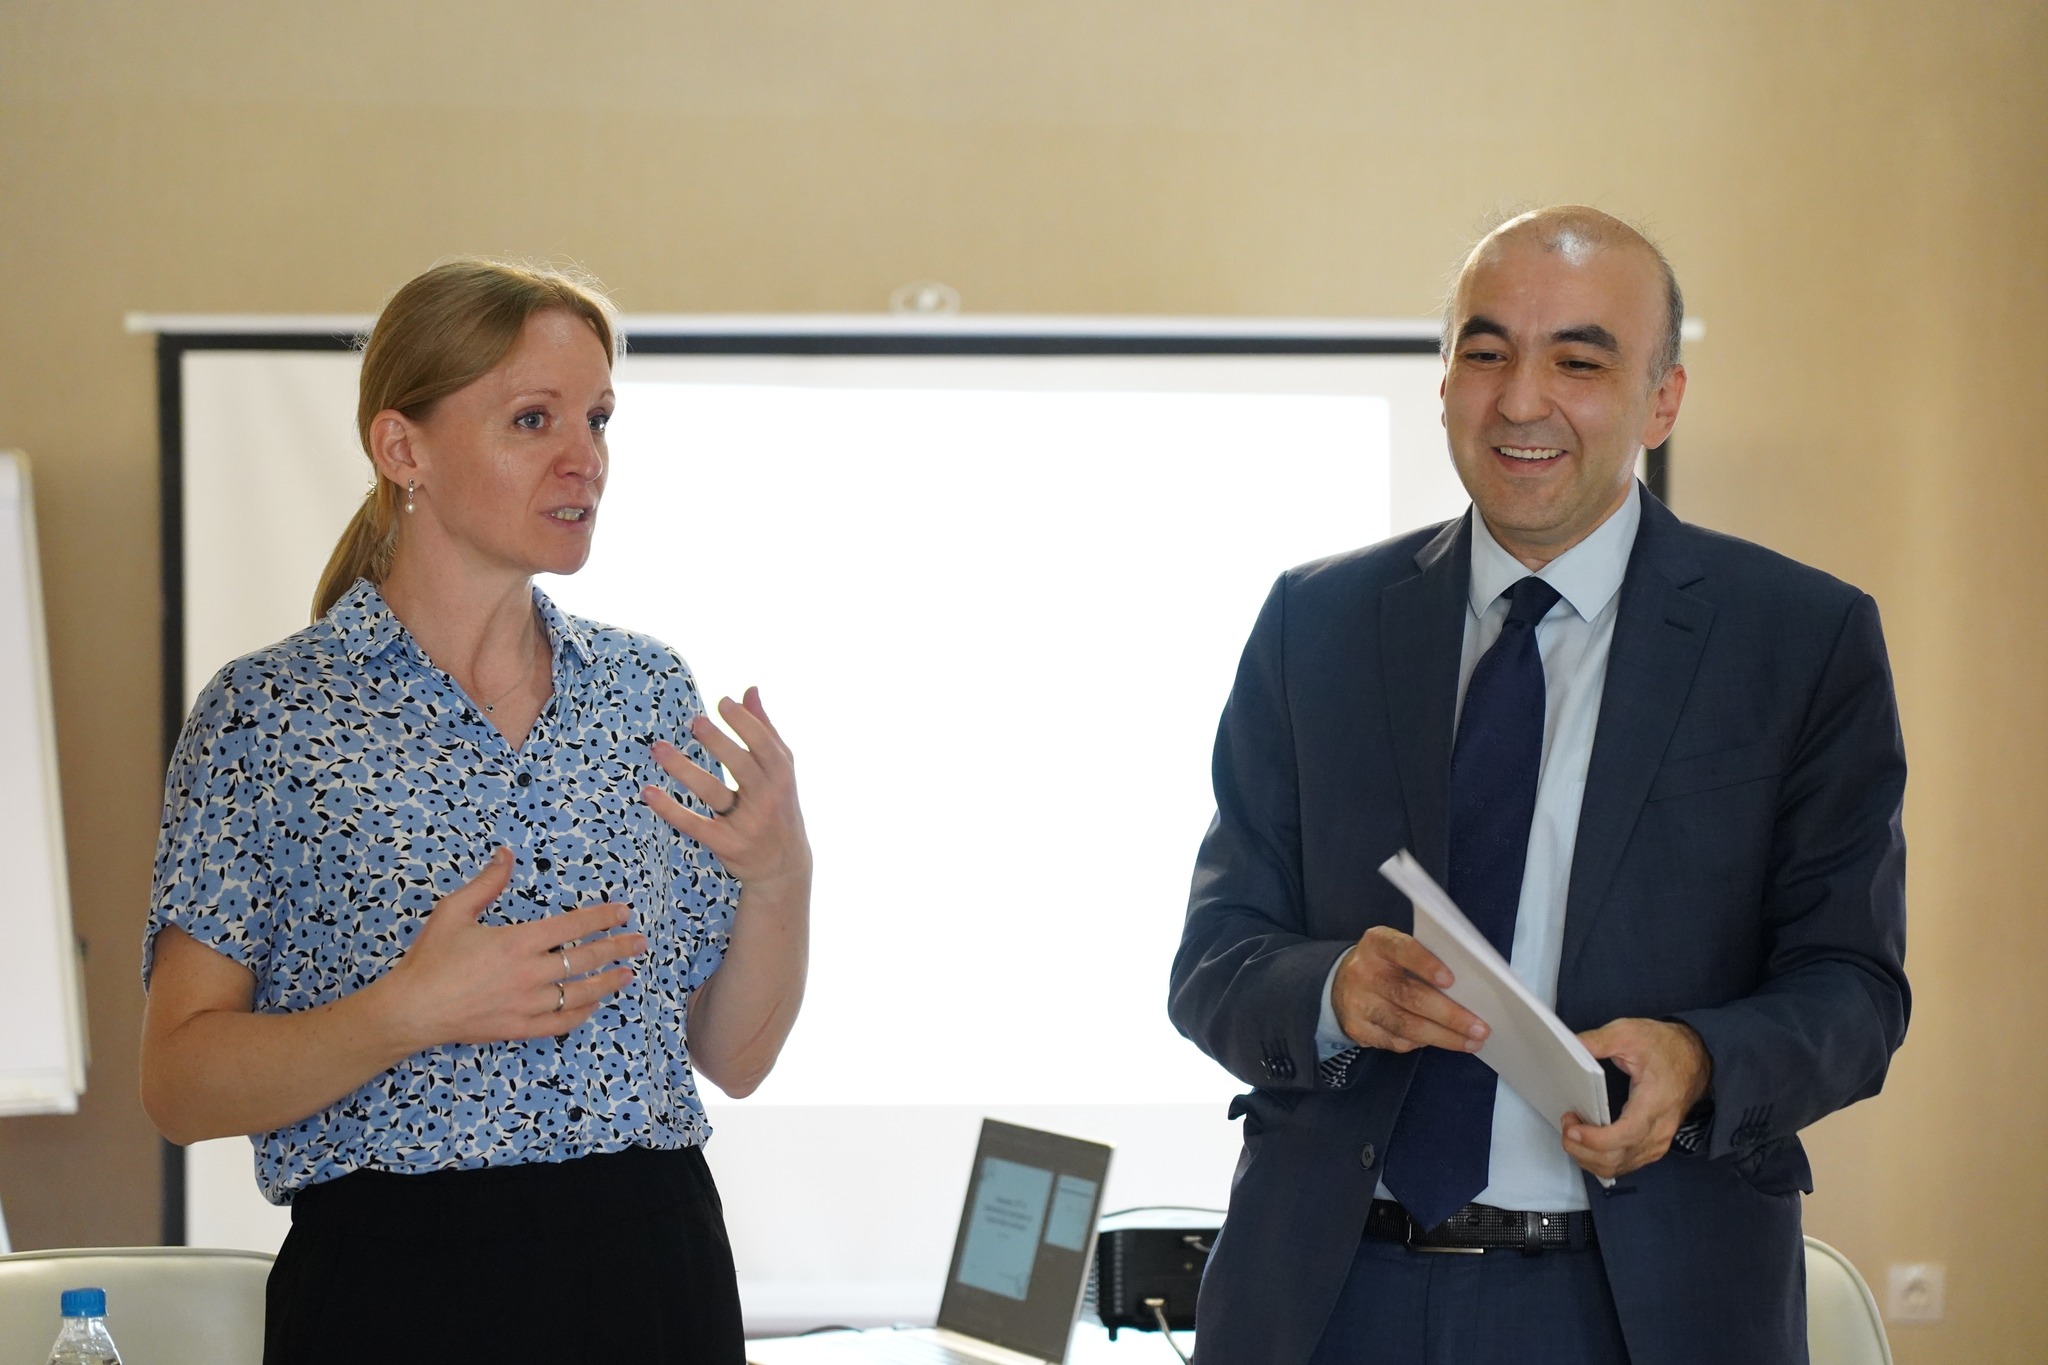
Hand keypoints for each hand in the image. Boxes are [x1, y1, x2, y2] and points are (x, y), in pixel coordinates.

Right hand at [382, 847, 645, 1047]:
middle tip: (640, 941)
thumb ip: (486, 884)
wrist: (412, 1009)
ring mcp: (527, 1004)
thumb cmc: (430, 959)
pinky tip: (594, 1005)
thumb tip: (506, 855)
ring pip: (580, 992)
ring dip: (608, 981)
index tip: (623, 911)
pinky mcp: (519, 1027)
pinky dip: (582, 1013)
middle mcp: (530, 973)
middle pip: (586, 959)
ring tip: (628, 973)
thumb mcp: (453, 912)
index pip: (573, 927)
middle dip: (618, 948)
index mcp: (518, 942)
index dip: (602, 917)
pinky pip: (561, 1022)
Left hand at [643, 687, 811, 889]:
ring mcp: (747, 823)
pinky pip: (694, 824)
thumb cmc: (778, 806)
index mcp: (781, 775)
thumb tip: (749, 690)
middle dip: (718, 743)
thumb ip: (765, 729)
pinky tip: (649, 792)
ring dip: (683, 769)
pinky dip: (671, 809)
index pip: (764, 744)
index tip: (722, 703)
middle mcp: (767, 798)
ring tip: (658, 748)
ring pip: (712, 792)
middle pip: (740, 766)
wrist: (784, 866)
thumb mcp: (781, 770)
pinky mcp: (726, 844)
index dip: (744, 723)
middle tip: (694, 722)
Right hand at [1330, 925, 1490, 1053]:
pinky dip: (1423, 1043)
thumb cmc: (1386, 965)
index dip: (1425, 964)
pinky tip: (1442, 1041)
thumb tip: (1467, 989)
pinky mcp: (1357, 1028)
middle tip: (1480, 1028)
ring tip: (1471, 1042)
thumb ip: (1424, 959)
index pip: (1401, 949)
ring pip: (1406, 1025)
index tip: (1451, 980)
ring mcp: (1358, 1003)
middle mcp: (1363, 972)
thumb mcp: (1398, 950)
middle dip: (1449, 1015)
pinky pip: (1396, 1041)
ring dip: (1444, 1037)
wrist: (1341, 983)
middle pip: (1409, 996)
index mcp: (1377, 944)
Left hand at [1562, 1018, 1712, 1179]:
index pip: (1627, 1134)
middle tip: (1566, 1126)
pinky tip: (1587, 1145)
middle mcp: (1659, 1128)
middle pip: (1617, 1157)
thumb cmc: (1665, 1048)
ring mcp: (1658, 1141)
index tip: (1572, 1129)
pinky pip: (1624, 1164)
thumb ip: (1599, 1040)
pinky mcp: (1653, 1146)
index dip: (1596, 1139)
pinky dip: (1600, 1160)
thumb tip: (1571, 1045)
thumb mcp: (1629, 1032)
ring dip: (1588, 1157)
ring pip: (1618, 1166)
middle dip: (1582, 1149)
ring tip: (1573, 1133)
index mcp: (1655, 1101)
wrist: (1693, 1058)